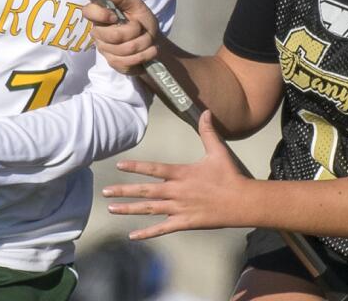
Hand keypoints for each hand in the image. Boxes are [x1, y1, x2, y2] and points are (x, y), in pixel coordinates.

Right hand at [82, 0, 160, 76]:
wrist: (154, 41)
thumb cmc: (142, 20)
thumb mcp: (136, 5)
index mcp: (101, 15)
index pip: (87, 12)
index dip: (101, 14)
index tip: (116, 16)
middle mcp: (99, 33)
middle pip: (111, 36)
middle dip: (134, 32)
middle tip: (141, 28)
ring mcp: (105, 50)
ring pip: (123, 50)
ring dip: (143, 43)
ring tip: (149, 39)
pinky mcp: (114, 64)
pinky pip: (127, 62)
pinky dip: (144, 55)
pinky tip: (149, 50)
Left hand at [103, 110, 252, 239]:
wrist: (243, 202)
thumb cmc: (230, 175)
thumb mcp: (218, 150)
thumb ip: (208, 131)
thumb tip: (205, 111)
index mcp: (182, 173)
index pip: (154, 169)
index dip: (136, 167)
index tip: (119, 165)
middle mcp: (177, 191)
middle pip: (146, 191)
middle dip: (124, 191)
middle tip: (105, 191)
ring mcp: (179, 209)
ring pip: (150, 209)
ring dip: (129, 209)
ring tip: (111, 209)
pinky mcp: (185, 223)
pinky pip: (162, 229)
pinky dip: (147, 233)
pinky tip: (133, 236)